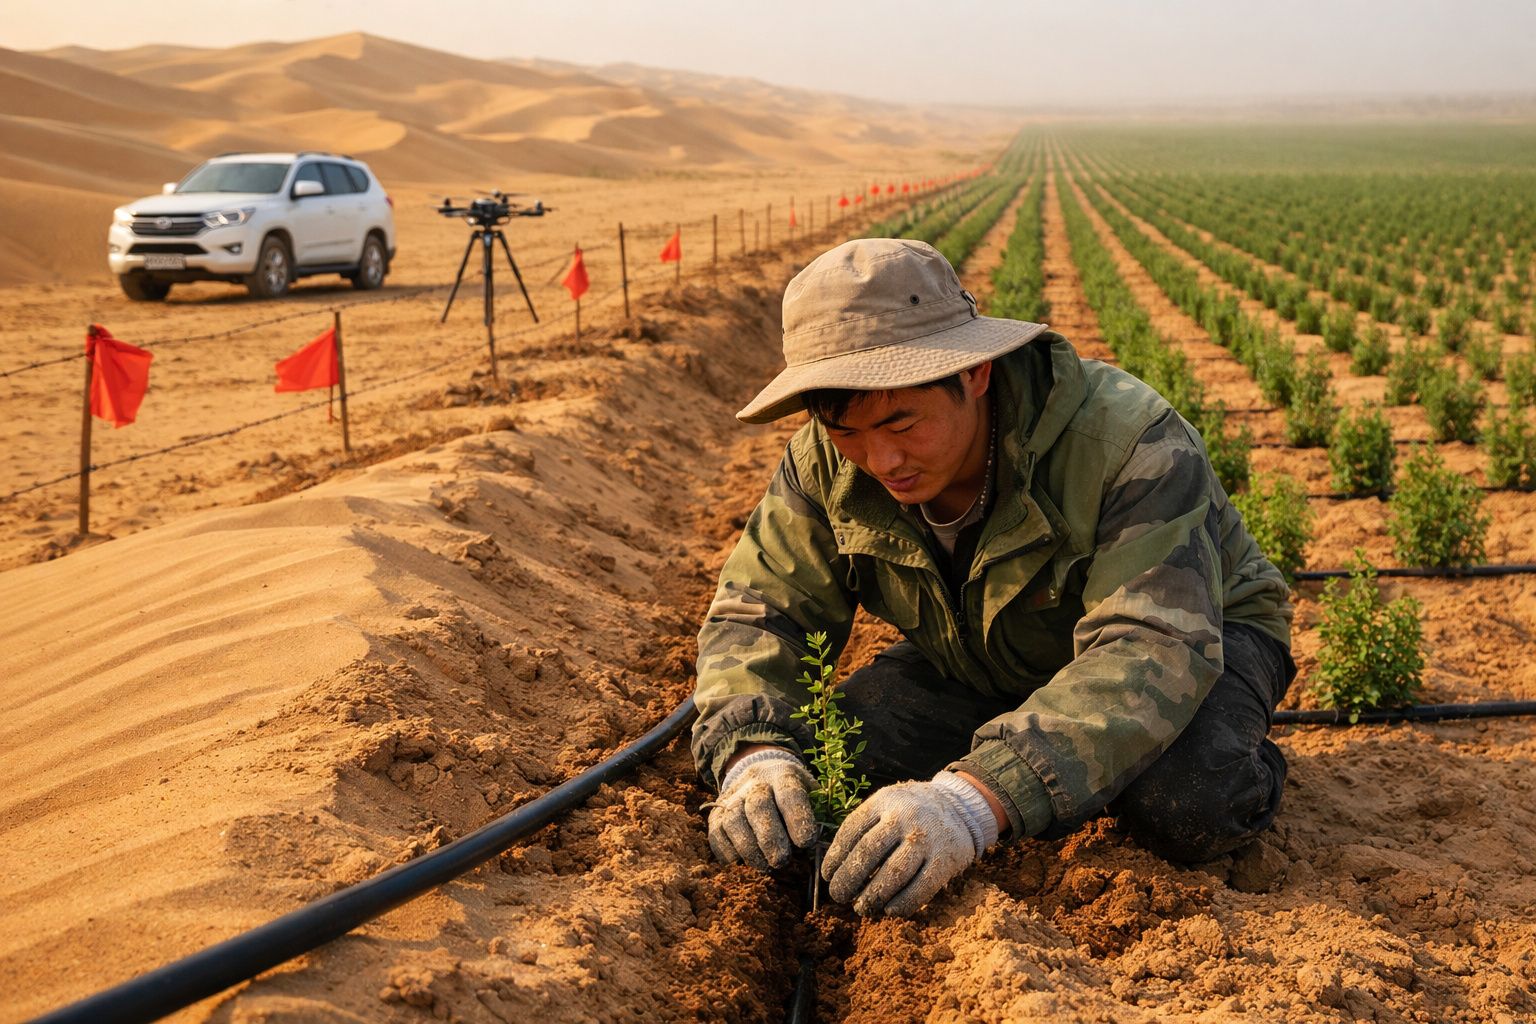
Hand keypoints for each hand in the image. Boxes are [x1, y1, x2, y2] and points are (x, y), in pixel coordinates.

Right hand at [706, 749, 816, 869]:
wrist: (759, 775)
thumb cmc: (793, 794)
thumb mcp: (811, 793)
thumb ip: (821, 816)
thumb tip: (828, 847)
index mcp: (784, 774)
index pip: (790, 792)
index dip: (797, 817)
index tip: (806, 842)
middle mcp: (755, 782)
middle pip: (758, 806)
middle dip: (770, 837)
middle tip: (782, 861)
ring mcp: (733, 797)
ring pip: (733, 820)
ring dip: (749, 848)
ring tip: (765, 867)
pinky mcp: (716, 813)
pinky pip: (716, 833)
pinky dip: (727, 851)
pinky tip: (742, 862)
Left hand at [821, 772, 995, 915]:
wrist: (961, 806)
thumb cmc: (912, 810)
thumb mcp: (888, 803)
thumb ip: (867, 825)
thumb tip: (838, 866)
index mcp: (885, 800)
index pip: (851, 830)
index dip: (835, 856)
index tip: (827, 875)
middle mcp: (905, 816)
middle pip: (868, 853)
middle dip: (848, 879)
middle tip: (838, 896)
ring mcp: (927, 838)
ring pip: (893, 874)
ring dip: (872, 896)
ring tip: (861, 907)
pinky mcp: (945, 860)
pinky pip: (920, 888)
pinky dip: (902, 904)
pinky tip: (889, 911)